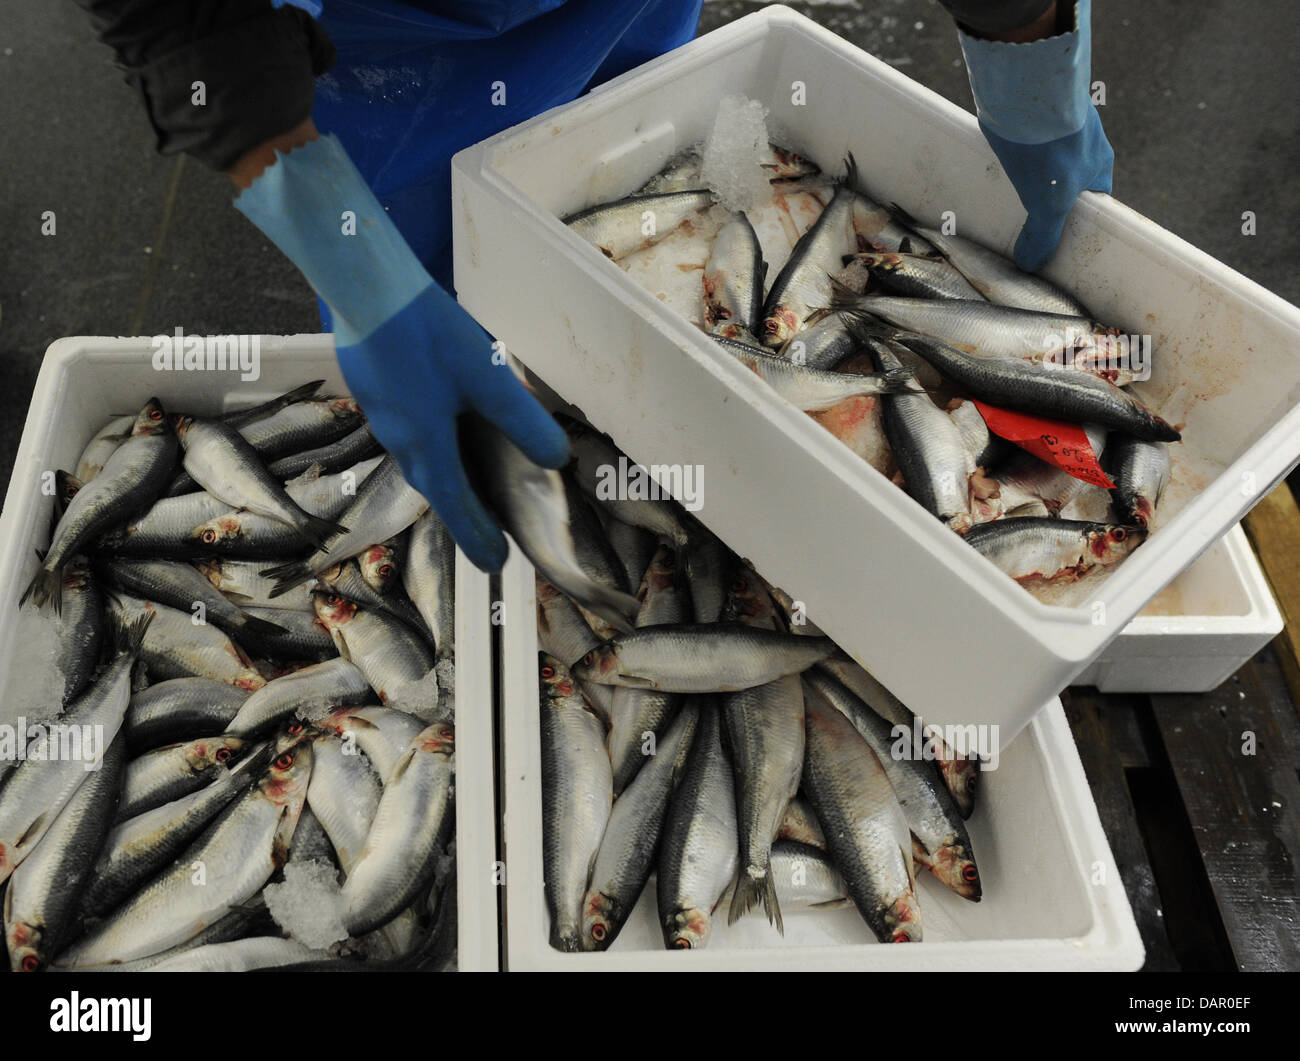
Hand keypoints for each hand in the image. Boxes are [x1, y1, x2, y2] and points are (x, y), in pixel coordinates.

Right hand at [232, 132, 566, 571]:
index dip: (477, 537)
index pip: (456, 505)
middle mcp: (399, 440)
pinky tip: (442, 424)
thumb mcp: (489, 379)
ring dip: (444, 477)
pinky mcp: (375, 389)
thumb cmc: (428, 335)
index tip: (494, 565)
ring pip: (418, 458)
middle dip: (461, 514)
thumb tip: (556, 460)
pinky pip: (407, 431)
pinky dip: (430, 443)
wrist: (367, 288)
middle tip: (484, 534)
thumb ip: (524, 421)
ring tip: (467, 484)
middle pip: (434, 487)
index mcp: (426, 446)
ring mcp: (381, 415)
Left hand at [957, 0, 1113, 271]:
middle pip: (1065, 182)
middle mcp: (1084, 144)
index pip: (1093, 202)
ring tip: (1000, 196)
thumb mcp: (1049, 203)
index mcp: (1099, 165)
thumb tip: (1032, 262)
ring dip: (1024, 176)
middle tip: (1021, 219)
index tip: (1057, 235)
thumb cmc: (1053, 150)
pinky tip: (991, 166)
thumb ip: (1043, 234)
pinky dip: (1009, 153)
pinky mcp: (1031, 115)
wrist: (1031, 92)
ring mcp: (1058, 127)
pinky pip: (1021, 140)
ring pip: (1042, 160)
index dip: (1076, 220)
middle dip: (1045, 199)